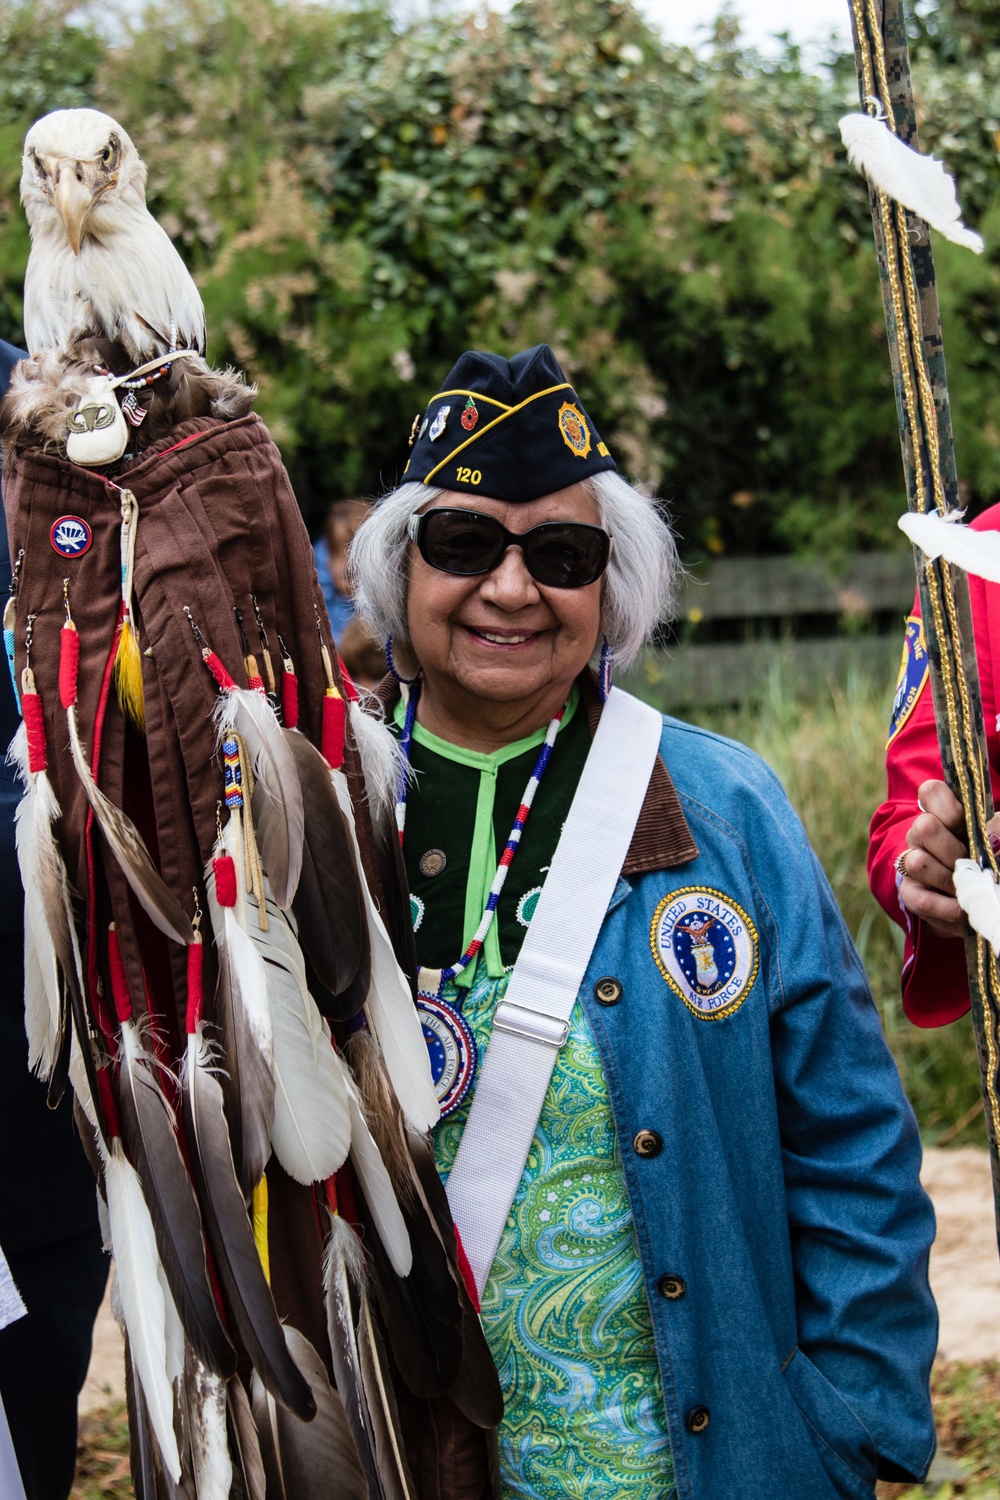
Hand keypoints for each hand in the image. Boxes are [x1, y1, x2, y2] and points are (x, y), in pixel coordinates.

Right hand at [899, 780, 999, 939]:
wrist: (978, 889)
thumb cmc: (987, 854)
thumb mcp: (999, 836)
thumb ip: (999, 829)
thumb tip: (992, 838)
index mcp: (943, 812)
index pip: (930, 792)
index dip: (947, 806)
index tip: (965, 822)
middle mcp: (921, 833)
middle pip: (923, 827)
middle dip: (953, 849)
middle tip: (972, 862)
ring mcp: (912, 861)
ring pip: (918, 862)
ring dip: (949, 879)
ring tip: (968, 888)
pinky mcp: (910, 892)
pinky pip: (918, 898)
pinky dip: (943, 907)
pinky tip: (961, 909)